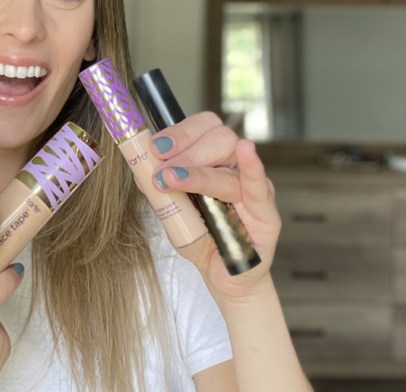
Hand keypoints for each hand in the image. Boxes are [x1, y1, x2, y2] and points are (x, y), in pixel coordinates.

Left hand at [148, 112, 281, 301]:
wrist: (223, 277)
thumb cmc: (201, 238)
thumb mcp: (172, 210)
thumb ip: (158, 188)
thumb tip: (139, 164)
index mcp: (215, 160)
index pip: (205, 127)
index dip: (180, 131)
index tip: (156, 146)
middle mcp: (236, 168)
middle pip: (219, 138)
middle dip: (186, 150)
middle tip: (162, 171)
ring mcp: (253, 189)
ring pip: (229, 165)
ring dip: (198, 170)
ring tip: (171, 180)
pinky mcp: (266, 214)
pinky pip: (258, 186)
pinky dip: (251, 167)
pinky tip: (247, 151)